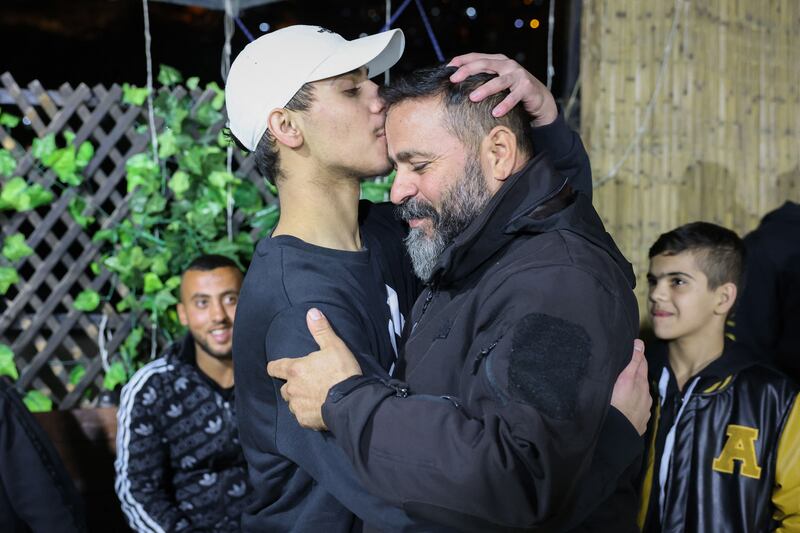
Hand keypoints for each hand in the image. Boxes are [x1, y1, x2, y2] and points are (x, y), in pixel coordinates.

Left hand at [266, 308, 361, 430]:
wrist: (352, 401)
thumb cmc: (342, 372)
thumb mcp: (334, 346)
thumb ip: (321, 330)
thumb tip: (312, 312)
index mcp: (295, 369)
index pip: (274, 368)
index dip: (274, 367)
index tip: (275, 368)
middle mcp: (292, 389)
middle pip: (285, 387)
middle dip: (293, 385)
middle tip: (308, 383)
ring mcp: (297, 406)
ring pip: (292, 402)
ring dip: (299, 399)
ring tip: (314, 397)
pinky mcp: (304, 420)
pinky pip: (301, 416)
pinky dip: (307, 413)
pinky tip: (318, 409)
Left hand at [448, 53, 557, 125]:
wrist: (538, 99)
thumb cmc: (512, 91)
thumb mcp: (496, 83)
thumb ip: (482, 80)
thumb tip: (456, 86)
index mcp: (498, 61)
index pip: (477, 57)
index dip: (462, 60)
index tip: (447, 68)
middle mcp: (507, 65)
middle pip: (485, 64)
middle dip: (467, 71)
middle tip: (454, 80)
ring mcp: (518, 75)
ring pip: (499, 81)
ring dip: (485, 89)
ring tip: (472, 98)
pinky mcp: (527, 87)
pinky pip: (514, 96)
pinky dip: (504, 104)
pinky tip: (495, 113)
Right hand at [610, 339, 651, 435]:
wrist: (617, 434)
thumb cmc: (617, 405)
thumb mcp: (624, 379)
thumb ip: (633, 362)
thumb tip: (639, 344)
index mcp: (641, 383)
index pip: (641, 363)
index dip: (636, 355)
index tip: (630, 349)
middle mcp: (645, 396)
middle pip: (641, 379)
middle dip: (635, 372)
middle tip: (624, 365)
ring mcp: (643, 410)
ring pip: (639, 395)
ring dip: (633, 390)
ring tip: (622, 387)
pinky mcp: (639, 422)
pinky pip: (636, 409)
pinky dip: (632, 405)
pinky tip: (625, 406)